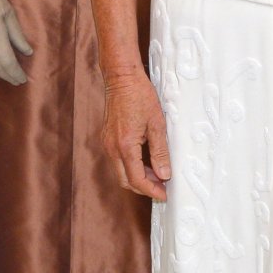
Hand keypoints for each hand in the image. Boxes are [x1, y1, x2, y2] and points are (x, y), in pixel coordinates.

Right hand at [102, 68, 171, 198]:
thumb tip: (165, 174)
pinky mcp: (107, 138)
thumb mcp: (157, 124)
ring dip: (138, 177)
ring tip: (158, 174)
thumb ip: (160, 151)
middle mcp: (112, 147)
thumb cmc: (140, 95)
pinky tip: (147, 162)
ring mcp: (108, 143)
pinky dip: (132, 166)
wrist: (121, 77)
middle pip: (126, 180)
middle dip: (144, 188)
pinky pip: (118, 160)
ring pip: (121, 172)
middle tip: (162, 188)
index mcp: (125, 145)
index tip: (164, 195)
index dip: (151, 190)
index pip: (137, 179)